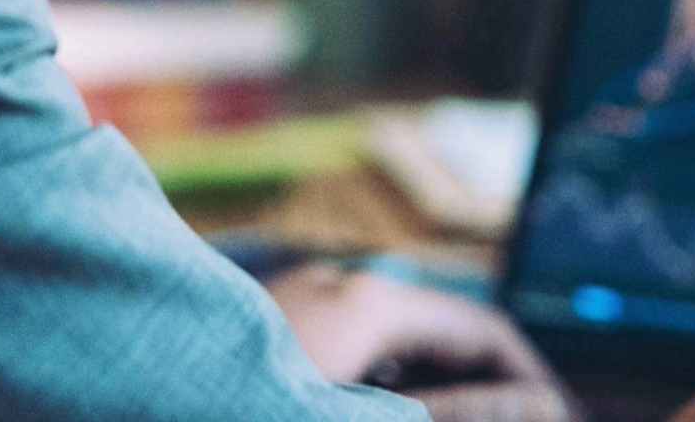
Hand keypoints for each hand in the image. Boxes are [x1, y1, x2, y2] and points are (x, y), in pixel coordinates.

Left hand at [265, 264, 575, 421]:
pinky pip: (350, 356)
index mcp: (372, 302)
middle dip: (479, 392)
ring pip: (394, 351)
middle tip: (510, 420)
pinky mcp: (270, 335)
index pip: (486, 332)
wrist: (141, 405)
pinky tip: (379, 410)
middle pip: (441, 340)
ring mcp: (300, 306)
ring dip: (430, 393)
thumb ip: (457, 413)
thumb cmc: (251, 408)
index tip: (553, 419)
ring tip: (459, 417)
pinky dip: (381, 391)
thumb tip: (543, 406)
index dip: (528, 381)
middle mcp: (340, 287)